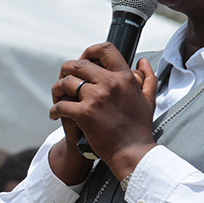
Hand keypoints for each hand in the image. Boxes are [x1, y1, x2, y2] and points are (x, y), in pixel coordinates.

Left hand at [50, 42, 158, 180]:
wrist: (132, 152)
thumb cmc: (139, 128)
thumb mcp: (148, 99)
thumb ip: (148, 78)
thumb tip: (143, 62)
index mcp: (124, 77)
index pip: (105, 50)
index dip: (90, 50)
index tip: (84, 58)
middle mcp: (110, 83)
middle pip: (79, 64)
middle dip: (67, 69)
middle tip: (65, 79)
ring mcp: (96, 98)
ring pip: (66, 82)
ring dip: (58, 88)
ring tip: (58, 96)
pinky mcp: (84, 114)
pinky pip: (61, 104)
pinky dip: (54, 109)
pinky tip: (55, 113)